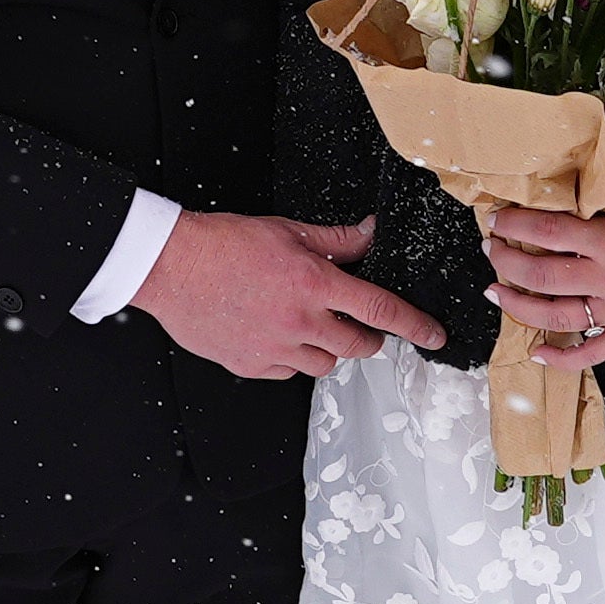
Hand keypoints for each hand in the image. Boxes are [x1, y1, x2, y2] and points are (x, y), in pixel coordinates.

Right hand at [131, 210, 445, 379]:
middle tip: (363, 328)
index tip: (434, 337)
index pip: (381, 310)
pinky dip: (293, 359)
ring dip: (331, 350)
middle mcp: (299, 321)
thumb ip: (337, 240)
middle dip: (370, 339)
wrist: (171, 267)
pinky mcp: (251, 365)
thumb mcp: (288, 231)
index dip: (415, 326)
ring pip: (326, 364)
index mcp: (315, 284)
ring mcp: (275, 347)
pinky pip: (289, 372)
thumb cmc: (223, 244)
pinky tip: (280, 336)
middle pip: (359, 347)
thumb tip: (370, 234)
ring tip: (314, 327)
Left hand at [479, 205, 604, 368]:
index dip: (515, 225)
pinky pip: (591, 353)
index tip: (497, 220)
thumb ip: (596, 211)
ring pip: (554, 315)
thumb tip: (548, 206)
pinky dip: (561, 358)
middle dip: (506, 262)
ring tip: (495, 291)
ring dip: (517, 305)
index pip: (548, 231)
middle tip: (491, 250)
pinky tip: (536, 352)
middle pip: (541, 274)